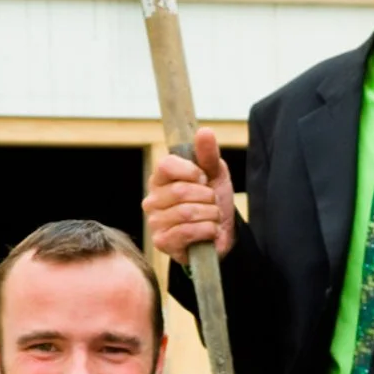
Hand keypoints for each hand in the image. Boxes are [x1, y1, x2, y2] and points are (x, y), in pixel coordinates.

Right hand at [143, 135, 236, 265]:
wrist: (221, 234)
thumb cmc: (212, 202)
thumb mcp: (215, 174)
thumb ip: (208, 154)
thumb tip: (204, 131)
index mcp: (160, 179)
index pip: (166, 165)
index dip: (190, 171)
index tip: (203, 178)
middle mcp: (152, 199)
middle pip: (181, 190)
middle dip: (207, 197)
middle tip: (211, 202)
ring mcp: (155, 222)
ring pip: (187, 212)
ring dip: (210, 215)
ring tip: (212, 217)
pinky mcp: (162, 242)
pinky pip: (187, 232)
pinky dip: (207, 230)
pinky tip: (210, 231)